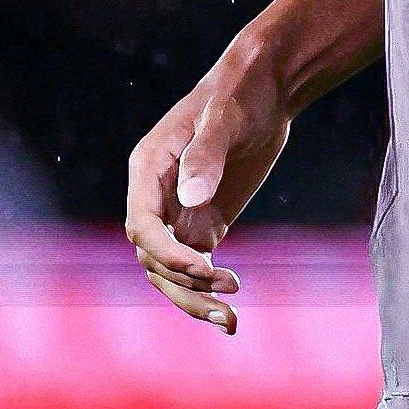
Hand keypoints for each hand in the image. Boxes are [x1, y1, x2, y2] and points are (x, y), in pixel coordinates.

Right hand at [125, 41, 292, 331]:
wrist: (266, 87)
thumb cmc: (240, 90)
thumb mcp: (225, 116)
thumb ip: (206, 153)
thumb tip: (192, 198)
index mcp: (147, 168)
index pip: (141, 225)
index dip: (167, 252)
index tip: (205, 265)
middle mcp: (155, 196)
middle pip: (154, 258)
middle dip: (184, 285)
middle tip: (227, 301)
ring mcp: (178, 213)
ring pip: (171, 271)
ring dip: (194, 298)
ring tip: (230, 321)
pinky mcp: (203, 223)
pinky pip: (195, 267)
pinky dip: (207, 290)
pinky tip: (230, 312)